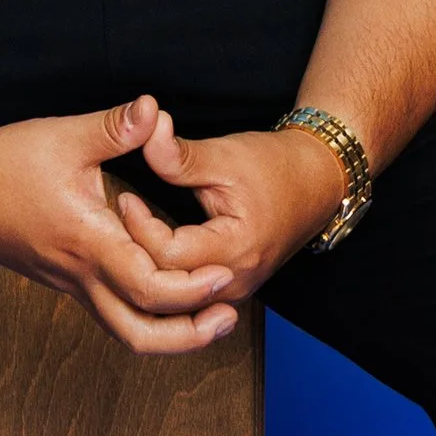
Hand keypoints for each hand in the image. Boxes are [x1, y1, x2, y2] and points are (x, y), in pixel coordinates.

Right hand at [0, 93, 244, 356]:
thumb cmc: (2, 163)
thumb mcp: (62, 136)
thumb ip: (113, 126)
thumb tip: (154, 108)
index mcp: (87, 242)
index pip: (148, 288)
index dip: (190, 290)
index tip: (222, 275)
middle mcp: (80, 274)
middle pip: (140, 334)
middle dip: (189, 336)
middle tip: (226, 318)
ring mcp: (69, 282)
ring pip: (123, 331)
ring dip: (169, 333)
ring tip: (205, 316)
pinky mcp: (62, 277)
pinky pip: (109, 312)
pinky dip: (144, 315)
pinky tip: (164, 293)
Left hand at [115, 114, 355, 300]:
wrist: (316, 182)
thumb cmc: (275, 167)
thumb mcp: (225, 156)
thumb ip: (181, 155)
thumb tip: (145, 136)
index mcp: (236, 249)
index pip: (168, 256)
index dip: (140, 228)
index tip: (125, 198)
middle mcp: (236, 280)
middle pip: (167, 285)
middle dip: (136, 254)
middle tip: (119, 220)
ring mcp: (235, 290)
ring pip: (175, 299)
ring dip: (147, 270)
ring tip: (126, 236)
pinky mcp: (231, 288)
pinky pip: (188, 298)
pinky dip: (163, 278)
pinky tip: (144, 253)